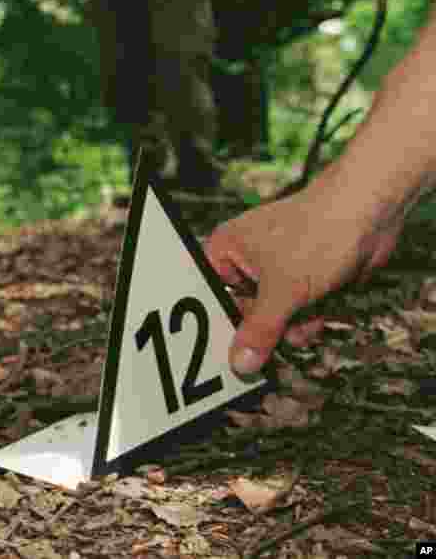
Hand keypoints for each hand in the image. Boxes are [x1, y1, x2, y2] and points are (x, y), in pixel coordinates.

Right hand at [202, 186, 401, 376]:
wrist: (369, 212)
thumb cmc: (317, 233)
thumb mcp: (283, 289)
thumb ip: (260, 330)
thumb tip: (240, 365)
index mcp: (224, 252)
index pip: (208, 297)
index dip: (217, 325)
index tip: (228, 355)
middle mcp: (244, 261)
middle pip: (242, 312)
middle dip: (263, 330)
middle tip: (275, 344)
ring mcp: (274, 270)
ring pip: (272, 317)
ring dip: (292, 325)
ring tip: (308, 317)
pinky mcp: (301, 278)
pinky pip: (295, 311)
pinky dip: (308, 317)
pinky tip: (322, 310)